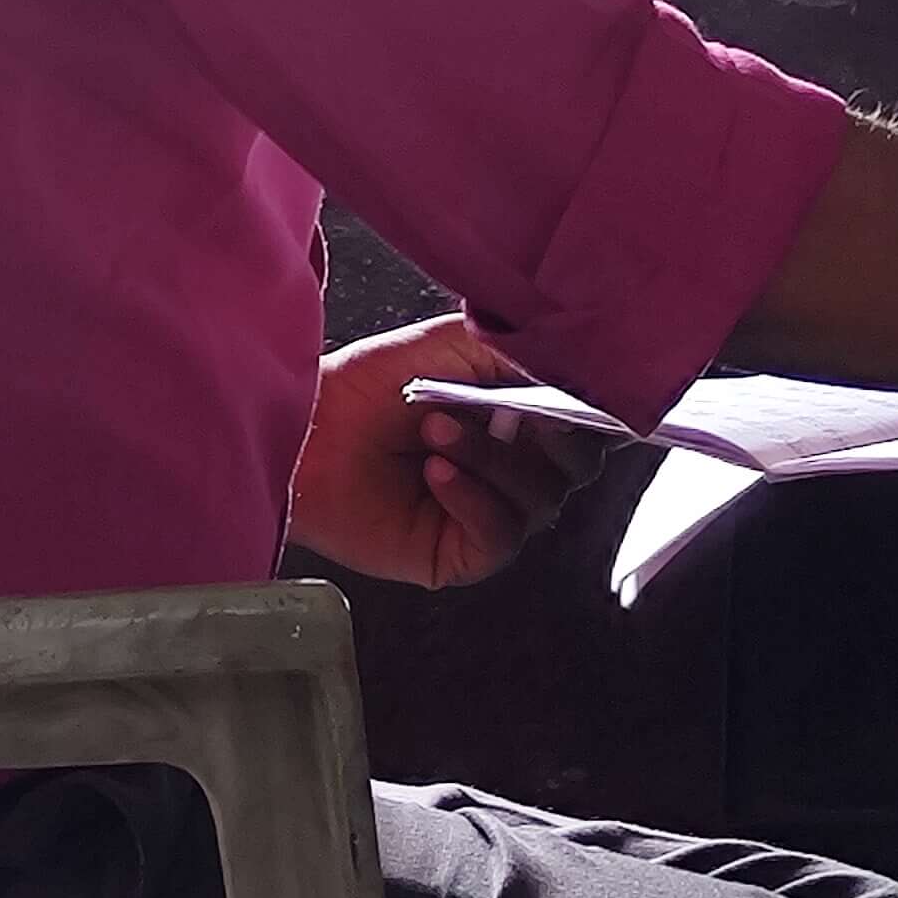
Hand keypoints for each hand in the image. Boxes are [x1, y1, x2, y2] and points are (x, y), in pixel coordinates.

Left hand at [287, 315, 611, 591]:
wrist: (308, 429)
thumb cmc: (372, 384)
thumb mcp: (459, 345)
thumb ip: (526, 351)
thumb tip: (583, 365)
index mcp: (523, 417)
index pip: (588, 424)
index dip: (588, 411)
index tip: (568, 391)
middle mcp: (515, 467)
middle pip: (578, 467)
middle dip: (545, 436)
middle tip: (500, 409)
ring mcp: (490, 512)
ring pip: (540, 500)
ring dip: (493, 460)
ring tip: (436, 429)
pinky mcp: (460, 553)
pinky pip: (499, 535)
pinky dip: (474, 499)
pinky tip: (436, 474)